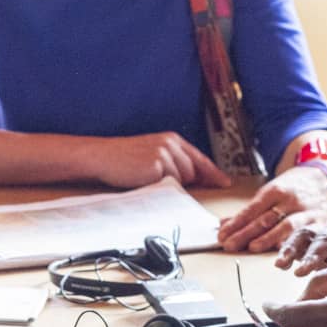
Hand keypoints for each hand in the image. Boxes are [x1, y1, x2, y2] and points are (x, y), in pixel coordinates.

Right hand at [90, 132, 230, 190]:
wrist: (101, 156)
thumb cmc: (123, 159)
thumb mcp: (151, 153)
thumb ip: (173, 161)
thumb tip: (191, 179)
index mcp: (171, 139)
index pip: (200, 157)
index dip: (214, 172)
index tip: (224, 182)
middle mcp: (171, 144)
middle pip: (193, 172)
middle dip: (183, 182)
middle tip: (158, 180)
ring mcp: (164, 154)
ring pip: (182, 179)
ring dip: (169, 184)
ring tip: (146, 177)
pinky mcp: (156, 166)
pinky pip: (168, 184)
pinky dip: (159, 186)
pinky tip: (143, 179)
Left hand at [217, 164, 326, 253]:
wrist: (326, 178)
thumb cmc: (293, 188)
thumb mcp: (271, 192)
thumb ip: (249, 211)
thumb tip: (223, 225)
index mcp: (275, 191)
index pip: (252, 209)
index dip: (236, 223)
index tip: (222, 235)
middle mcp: (291, 201)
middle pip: (266, 218)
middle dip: (246, 233)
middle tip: (229, 245)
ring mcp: (306, 212)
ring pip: (287, 226)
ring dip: (269, 238)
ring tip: (253, 247)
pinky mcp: (320, 223)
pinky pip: (308, 235)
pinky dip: (296, 244)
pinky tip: (283, 252)